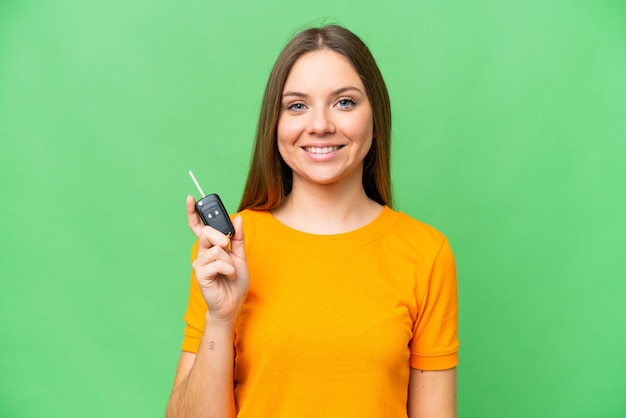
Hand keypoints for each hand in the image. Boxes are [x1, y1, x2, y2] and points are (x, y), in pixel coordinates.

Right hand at [186, 195, 249, 324]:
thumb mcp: (241, 256)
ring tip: (230, 271)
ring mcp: (199, 263)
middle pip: (207, 232)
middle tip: (228, 249)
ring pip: (216, 249)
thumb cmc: (235, 281)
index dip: (193, 212)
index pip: (199, 226)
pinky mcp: (200, 274)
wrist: (233, 303)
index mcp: (211, 246)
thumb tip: (238, 218)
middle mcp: (202, 253)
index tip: (191, 197)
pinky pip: (217, 262)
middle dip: (222, 238)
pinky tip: (227, 276)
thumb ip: (238, 238)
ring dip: (229, 260)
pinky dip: (228, 269)